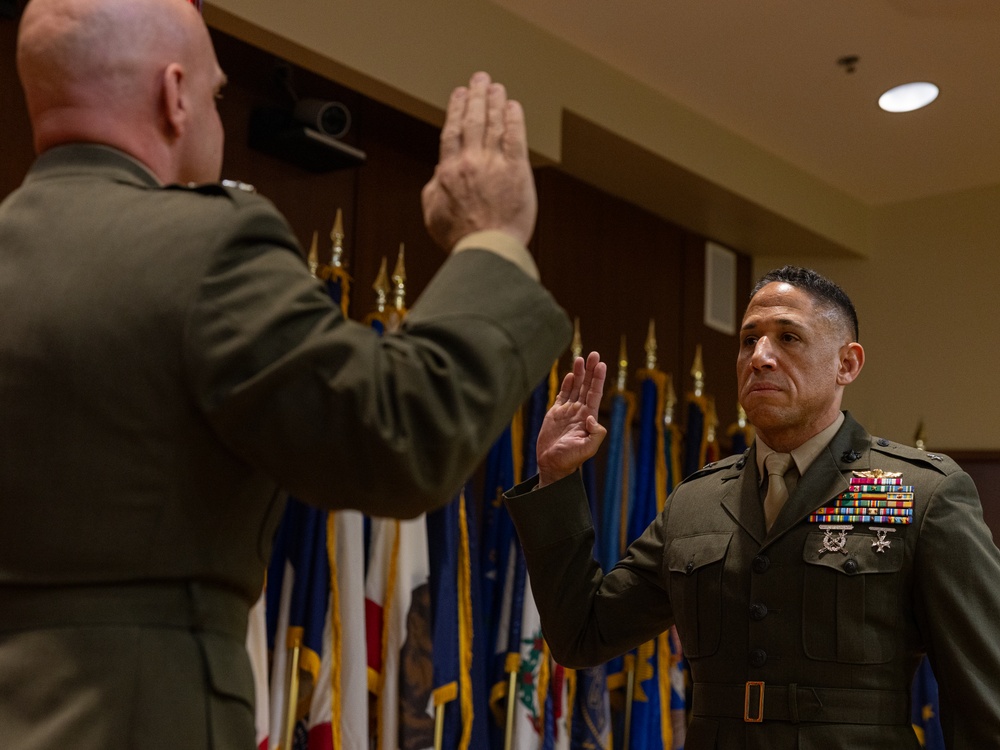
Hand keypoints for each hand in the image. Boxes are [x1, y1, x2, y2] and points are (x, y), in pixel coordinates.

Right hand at [421, 71, 536, 249]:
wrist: (486, 249)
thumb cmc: (461, 238)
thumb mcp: (433, 214)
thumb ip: (435, 189)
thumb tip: (439, 173)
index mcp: (449, 172)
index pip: (452, 131)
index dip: (456, 109)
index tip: (459, 95)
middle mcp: (471, 162)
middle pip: (473, 121)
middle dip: (476, 96)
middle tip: (479, 79)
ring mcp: (495, 164)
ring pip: (493, 124)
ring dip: (494, 102)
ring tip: (496, 87)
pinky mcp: (517, 171)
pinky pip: (515, 137)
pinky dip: (514, 119)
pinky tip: (514, 107)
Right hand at [537, 352, 607, 487]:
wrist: (552, 465)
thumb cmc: (570, 459)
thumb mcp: (588, 449)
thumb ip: (596, 433)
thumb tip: (591, 416)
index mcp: (588, 418)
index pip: (595, 393)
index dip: (598, 379)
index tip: (600, 364)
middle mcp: (580, 412)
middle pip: (587, 386)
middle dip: (590, 371)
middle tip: (594, 354)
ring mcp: (567, 412)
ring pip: (575, 388)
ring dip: (579, 373)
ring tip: (581, 358)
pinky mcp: (555, 414)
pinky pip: (562, 395)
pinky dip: (566, 384)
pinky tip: (571, 374)